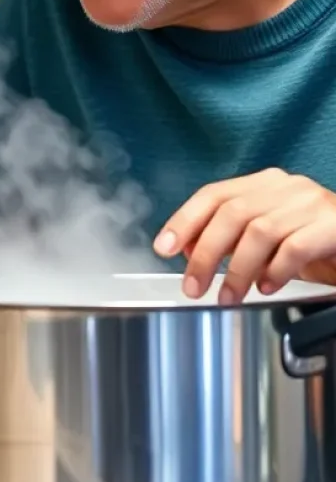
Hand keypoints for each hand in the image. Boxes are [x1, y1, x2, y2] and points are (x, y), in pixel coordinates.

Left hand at [154, 168, 335, 302]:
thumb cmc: (316, 243)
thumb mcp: (268, 238)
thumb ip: (232, 238)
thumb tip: (190, 251)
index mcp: (264, 184)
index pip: (213, 195)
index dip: (184, 221)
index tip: (163, 248)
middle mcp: (286, 187)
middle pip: (231, 213)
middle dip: (205, 254)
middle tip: (193, 286)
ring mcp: (312, 203)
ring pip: (260, 231)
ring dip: (237, 270)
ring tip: (228, 296)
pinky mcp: (335, 225)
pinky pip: (296, 247)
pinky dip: (275, 270)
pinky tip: (267, 287)